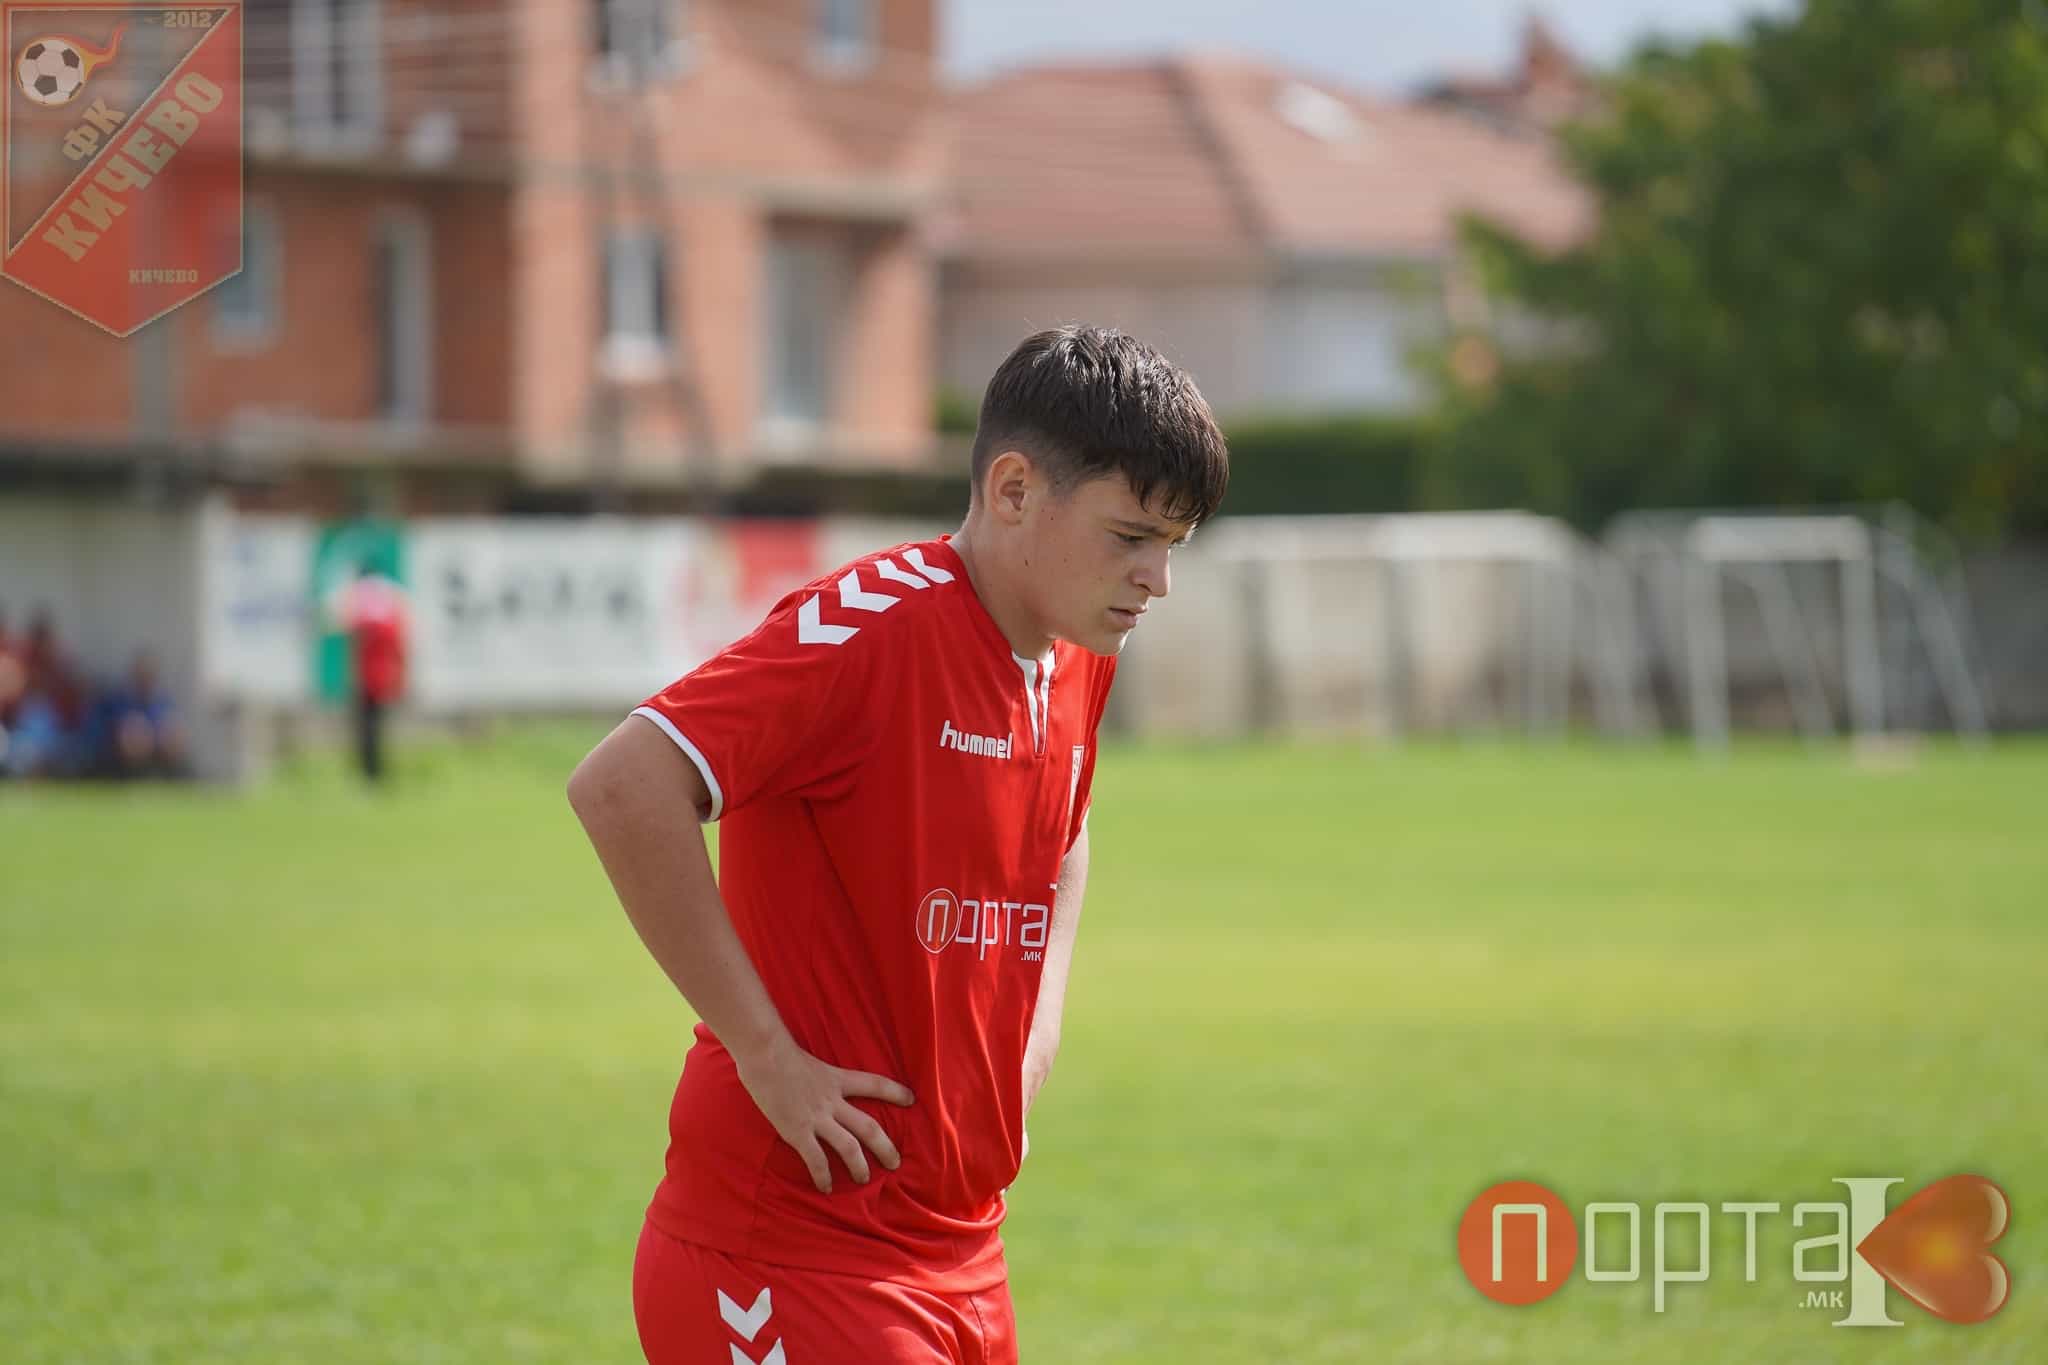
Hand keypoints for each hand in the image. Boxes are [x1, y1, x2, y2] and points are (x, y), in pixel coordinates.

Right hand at [734, 1034, 913, 1192]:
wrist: (764, 1055)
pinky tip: (825, 1187)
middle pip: (869, 1126)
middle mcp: (832, 1101)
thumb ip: (814, 1074)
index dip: (894, 1092)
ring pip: (849, 1147)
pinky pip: (816, 1159)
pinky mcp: (798, 1131)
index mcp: (836, 1079)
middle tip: (895, 1163)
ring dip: (859, 1166)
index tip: (911, 1099)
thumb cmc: (777, 1051)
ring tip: (864, 1180)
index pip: (874, 1084)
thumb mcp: (807, 1059)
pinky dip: (822, 1175)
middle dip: (885, 1147)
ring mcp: (817, 1117)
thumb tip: (809, 1079)